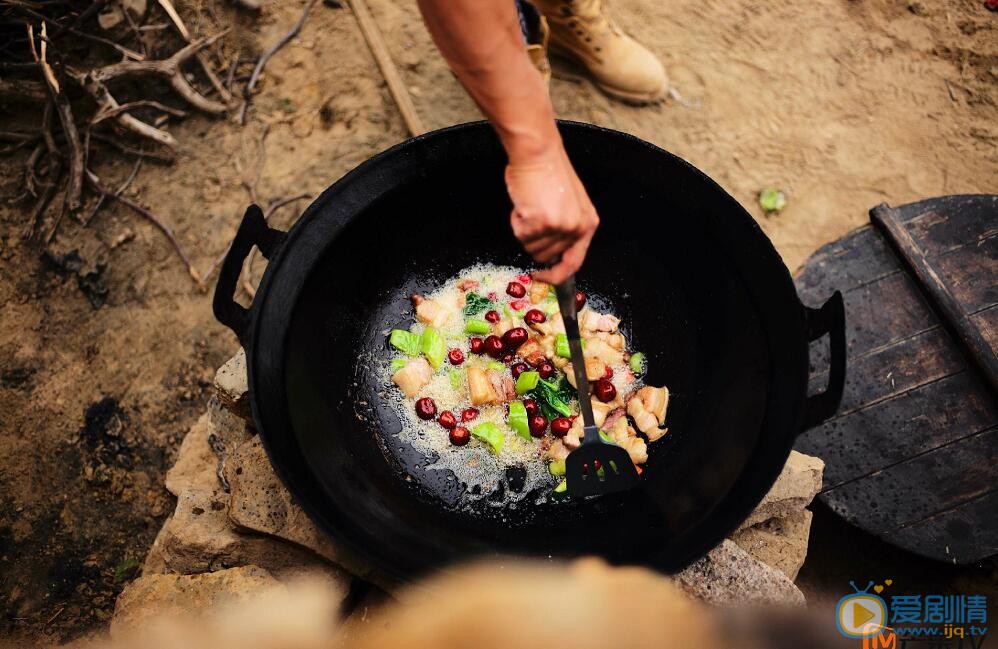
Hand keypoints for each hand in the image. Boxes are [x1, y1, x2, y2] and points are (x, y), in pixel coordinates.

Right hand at [505, 144, 598, 284]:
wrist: (538, 153)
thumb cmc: (549, 173)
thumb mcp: (569, 204)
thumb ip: (565, 229)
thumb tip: (551, 256)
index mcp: (587, 224)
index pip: (574, 263)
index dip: (555, 276)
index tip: (541, 277)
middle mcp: (576, 228)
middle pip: (546, 256)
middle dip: (534, 240)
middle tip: (534, 214)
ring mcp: (559, 226)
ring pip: (531, 247)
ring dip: (524, 229)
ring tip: (530, 205)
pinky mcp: (540, 222)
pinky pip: (519, 234)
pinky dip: (516, 221)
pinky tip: (523, 203)